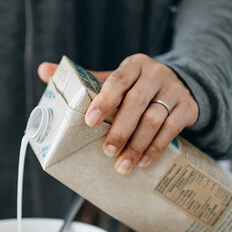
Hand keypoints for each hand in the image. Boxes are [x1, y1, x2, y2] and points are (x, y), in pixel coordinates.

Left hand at [38, 54, 198, 173]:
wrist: (179, 84)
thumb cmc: (136, 86)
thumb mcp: (113, 78)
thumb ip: (83, 79)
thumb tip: (43, 71)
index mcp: (133, 65)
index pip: (117, 80)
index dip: (104, 101)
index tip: (89, 122)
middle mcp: (155, 74)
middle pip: (136, 103)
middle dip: (120, 130)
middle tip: (106, 151)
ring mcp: (174, 90)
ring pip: (154, 119)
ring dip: (137, 145)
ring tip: (122, 165)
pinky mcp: (188, 107)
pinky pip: (172, 129)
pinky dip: (156, 148)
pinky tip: (144, 162)